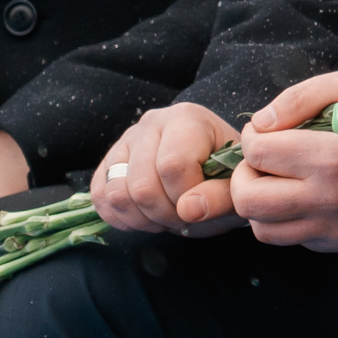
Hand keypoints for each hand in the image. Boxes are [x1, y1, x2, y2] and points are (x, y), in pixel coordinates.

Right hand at [94, 104, 244, 235]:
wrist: (213, 172)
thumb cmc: (228, 176)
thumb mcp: (237, 186)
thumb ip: (221, 196)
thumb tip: (188, 209)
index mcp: (188, 118)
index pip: (174, 165)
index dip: (186, 198)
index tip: (201, 207)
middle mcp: (152, 123)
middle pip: (142, 184)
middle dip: (164, 214)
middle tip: (183, 218)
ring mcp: (125, 142)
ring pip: (117, 193)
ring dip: (141, 219)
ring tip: (166, 218)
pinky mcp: (108, 163)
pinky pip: (101, 196)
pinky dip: (120, 217)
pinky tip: (145, 218)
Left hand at [227, 71, 337, 252]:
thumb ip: (302, 97)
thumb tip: (260, 125)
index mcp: (334, 157)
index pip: (257, 153)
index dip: (253, 137)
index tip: (267, 132)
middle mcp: (332, 199)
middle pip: (248, 200)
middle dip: (245, 175)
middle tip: (262, 161)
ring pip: (263, 229)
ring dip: (262, 203)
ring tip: (281, 181)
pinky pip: (296, 239)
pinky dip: (291, 219)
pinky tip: (310, 196)